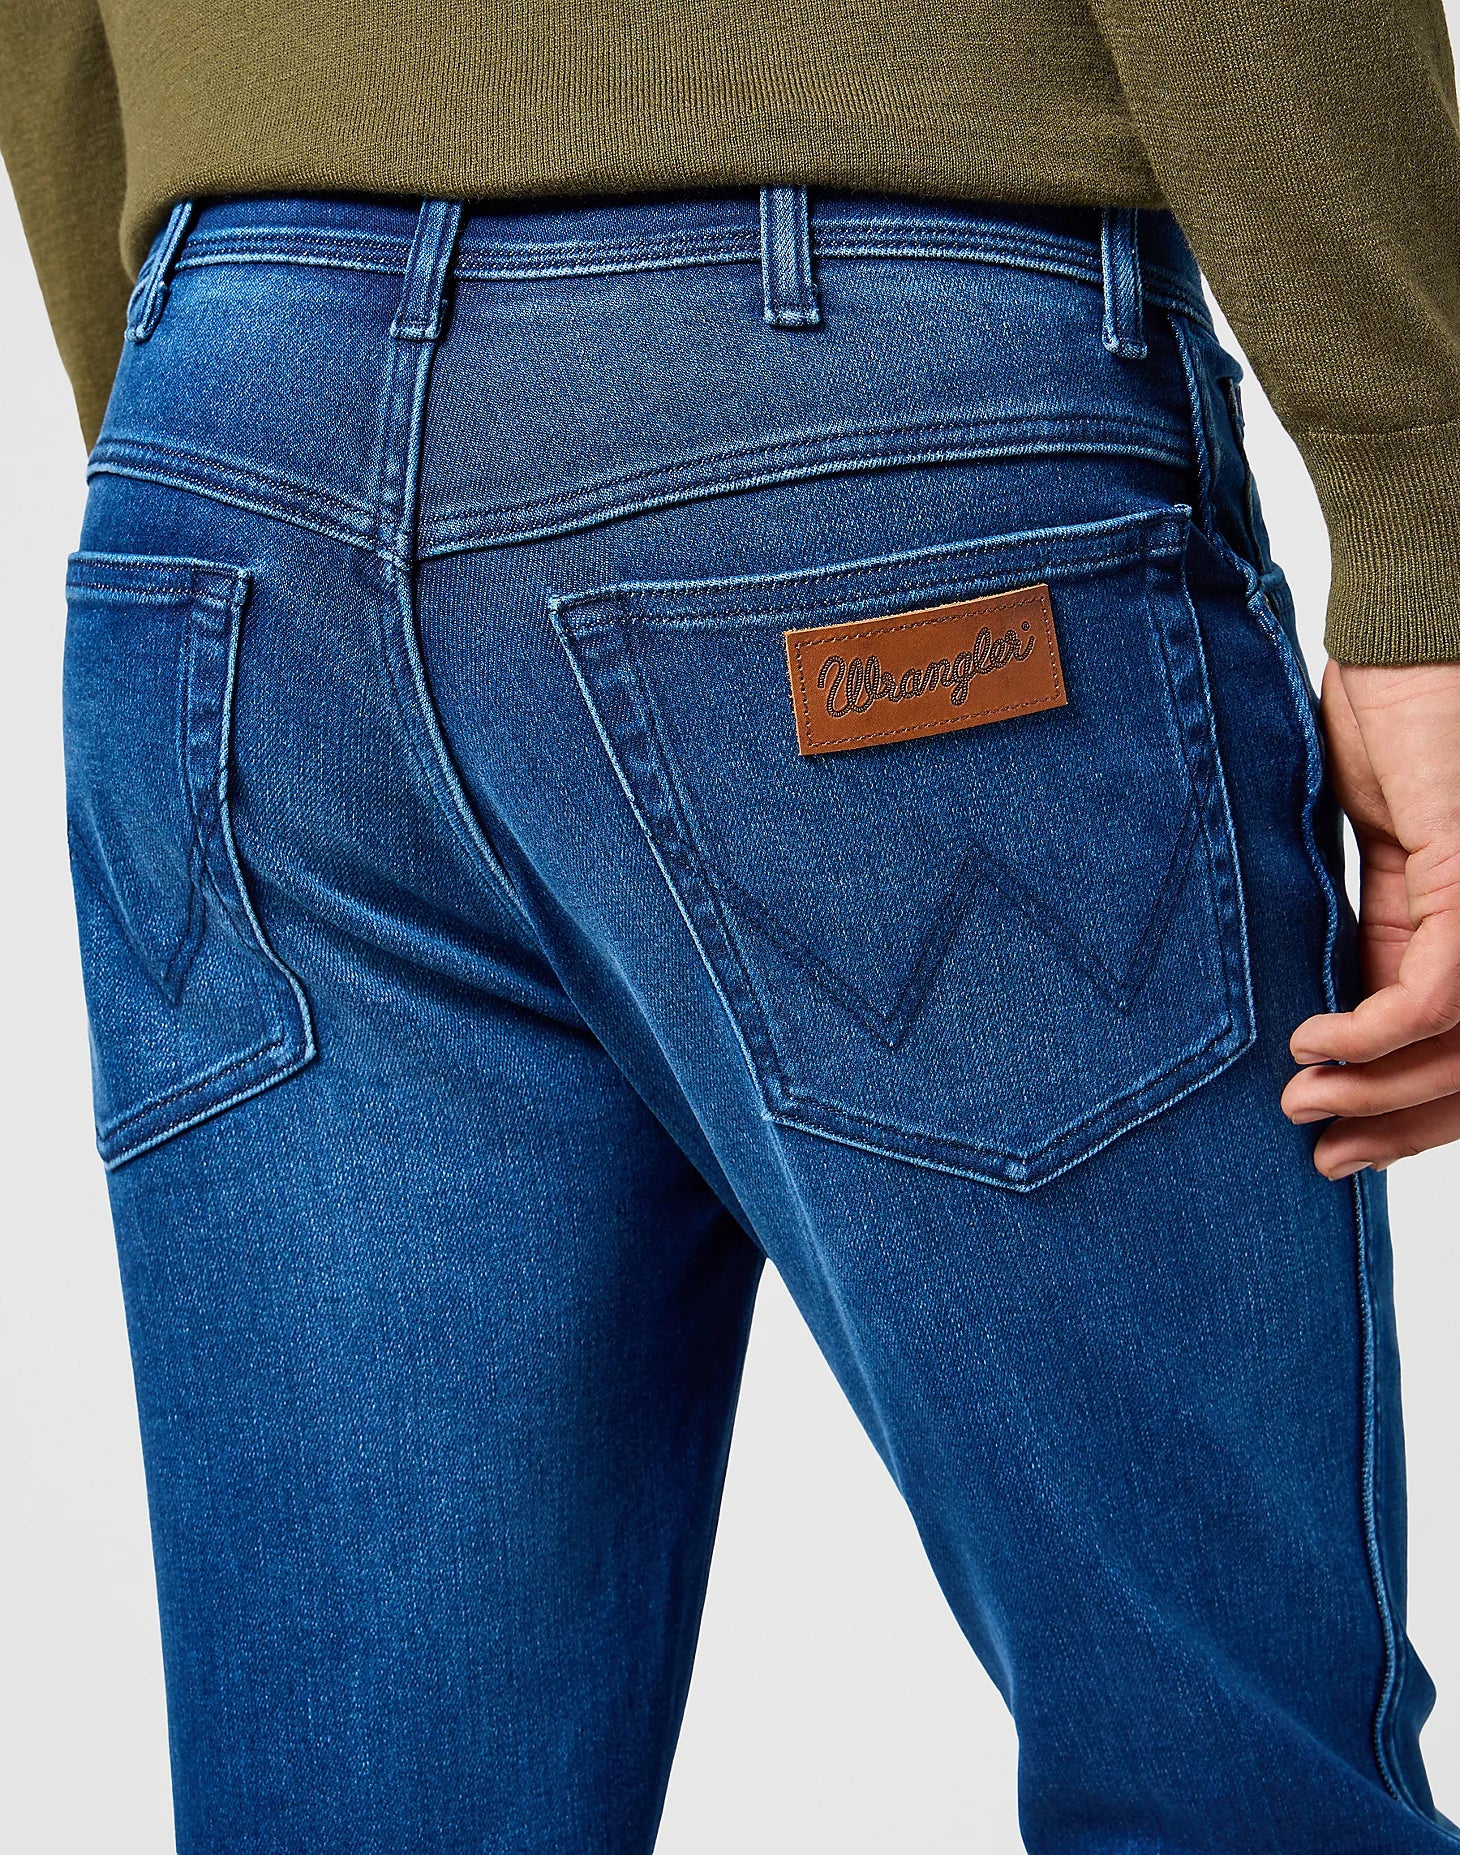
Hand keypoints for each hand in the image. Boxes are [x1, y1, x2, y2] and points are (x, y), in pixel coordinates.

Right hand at [1280, 659, 1459, 1177]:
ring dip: (1378, 1091)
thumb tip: (1342, 1027)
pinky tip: (1315, 1041)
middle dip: (1399, 1126)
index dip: (1412, 1116)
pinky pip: (1437, 994)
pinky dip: (1372, 1032)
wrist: (1405, 646)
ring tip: (1303, 1102)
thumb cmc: (1393, 730)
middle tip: (1323, 1154)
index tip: (1342, 1149)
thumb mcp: (1378, 864)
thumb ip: (1378, 941)